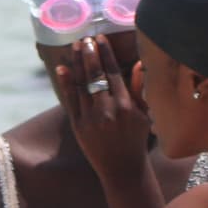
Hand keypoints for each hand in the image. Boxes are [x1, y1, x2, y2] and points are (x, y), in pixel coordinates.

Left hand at [53, 36, 151, 180]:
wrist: (122, 168)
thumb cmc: (136, 139)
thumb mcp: (144, 114)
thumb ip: (139, 89)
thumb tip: (139, 64)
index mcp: (126, 105)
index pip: (113, 72)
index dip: (106, 53)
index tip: (100, 38)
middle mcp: (107, 110)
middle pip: (95, 75)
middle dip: (90, 54)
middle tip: (85, 38)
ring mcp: (90, 118)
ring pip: (82, 84)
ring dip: (78, 63)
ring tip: (75, 46)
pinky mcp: (78, 126)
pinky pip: (70, 100)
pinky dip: (66, 83)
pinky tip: (63, 68)